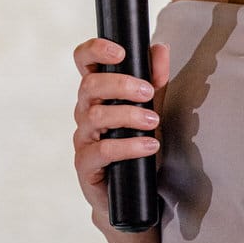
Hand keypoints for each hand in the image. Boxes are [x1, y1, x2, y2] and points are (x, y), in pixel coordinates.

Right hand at [72, 38, 169, 227]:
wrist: (131, 193)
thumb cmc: (135, 143)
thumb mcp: (150, 107)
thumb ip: (155, 79)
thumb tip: (160, 49)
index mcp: (96, 92)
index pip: (83, 61)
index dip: (95, 50)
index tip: (120, 52)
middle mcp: (84, 111)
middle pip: (89, 85)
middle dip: (121, 84)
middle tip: (148, 91)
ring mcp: (83, 138)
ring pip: (96, 116)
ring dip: (128, 115)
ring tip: (154, 121)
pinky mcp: (86, 164)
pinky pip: (102, 150)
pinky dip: (128, 146)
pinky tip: (149, 146)